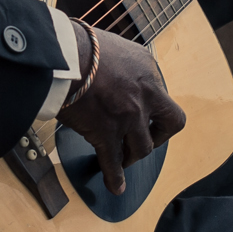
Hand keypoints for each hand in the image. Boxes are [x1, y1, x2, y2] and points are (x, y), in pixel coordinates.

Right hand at [57, 25, 187, 193]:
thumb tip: (109, 72)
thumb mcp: (110, 46)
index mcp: (147, 69)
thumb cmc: (78, 45)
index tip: (139, 112)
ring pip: (143, 147)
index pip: (159, 94)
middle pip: (170, 123)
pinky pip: (114, 162)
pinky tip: (115, 186)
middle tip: (145, 138)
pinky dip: (115, 177)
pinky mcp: (107, 134)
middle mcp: (145, 94)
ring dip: (133, 155)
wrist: (62, 55)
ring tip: (122, 158)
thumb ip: (119, 63)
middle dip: (160, 135)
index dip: (149, 106)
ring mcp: (129, 116)